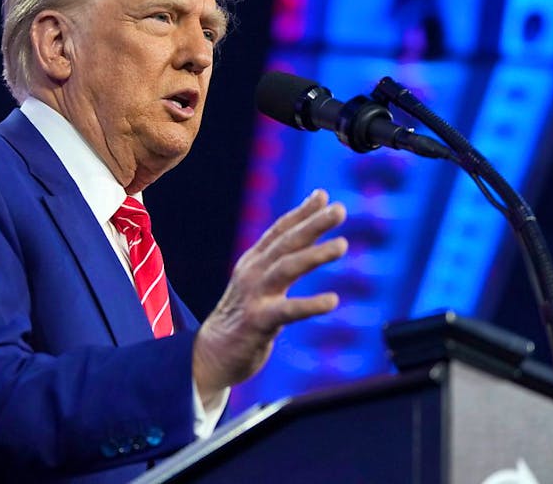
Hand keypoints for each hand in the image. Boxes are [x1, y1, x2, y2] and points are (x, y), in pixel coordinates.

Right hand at [192, 189, 347, 402]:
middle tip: (340, 210)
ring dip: (315, 254)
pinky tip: (332, 301)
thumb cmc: (241, 317)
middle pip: (285, 243)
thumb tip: (301, 238)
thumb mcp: (257, 283)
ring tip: (343, 245)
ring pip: (286, 268)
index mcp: (253, 263)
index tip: (324, 196)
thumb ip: (279, 261)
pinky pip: (287, 311)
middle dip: (313, 223)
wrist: (209, 355)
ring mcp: (254, 296)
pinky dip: (310, 304)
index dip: (302, 212)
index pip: (280, 232)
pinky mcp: (258, 322)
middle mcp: (253, 273)